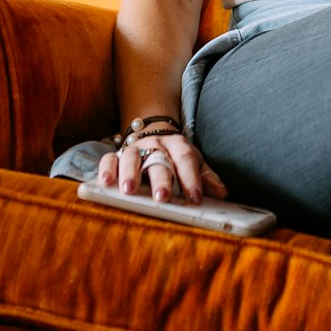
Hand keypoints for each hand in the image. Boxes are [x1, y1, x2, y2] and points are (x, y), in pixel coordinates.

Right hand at [98, 133, 228, 205]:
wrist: (154, 132)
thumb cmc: (175, 156)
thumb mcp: (194, 162)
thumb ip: (206, 177)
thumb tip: (223, 194)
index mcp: (177, 145)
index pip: (186, 159)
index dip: (192, 178)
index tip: (196, 198)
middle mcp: (156, 145)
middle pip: (159, 160)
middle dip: (161, 179)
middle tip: (163, 197)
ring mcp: (135, 148)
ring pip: (132, 156)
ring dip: (130, 172)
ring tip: (129, 190)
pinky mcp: (117, 154)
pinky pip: (109, 158)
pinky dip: (107, 169)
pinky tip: (106, 182)